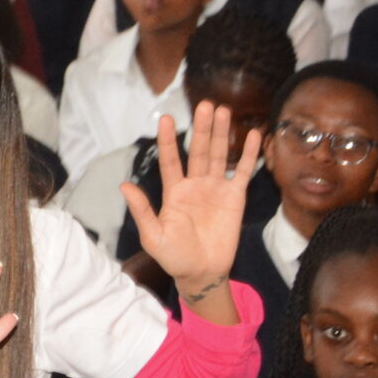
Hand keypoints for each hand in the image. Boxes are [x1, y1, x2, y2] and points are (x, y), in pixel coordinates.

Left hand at [123, 100, 260, 298]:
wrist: (201, 272)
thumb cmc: (173, 256)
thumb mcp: (153, 235)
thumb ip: (142, 210)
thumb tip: (124, 185)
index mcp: (173, 191)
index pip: (170, 160)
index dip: (167, 140)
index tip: (164, 118)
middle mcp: (195, 185)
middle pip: (197, 150)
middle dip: (201, 128)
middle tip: (205, 105)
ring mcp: (216, 189)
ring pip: (219, 155)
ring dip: (221, 134)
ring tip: (223, 111)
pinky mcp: (235, 198)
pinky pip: (243, 172)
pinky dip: (248, 154)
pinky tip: (253, 135)